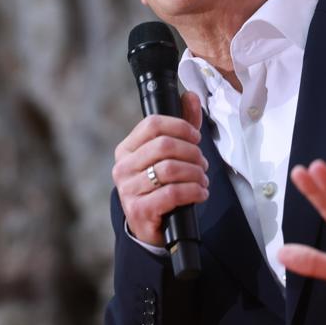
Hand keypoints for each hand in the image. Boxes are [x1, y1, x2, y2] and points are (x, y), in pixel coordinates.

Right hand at [112, 91, 209, 246]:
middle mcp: (122, 167)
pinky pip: (173, 193)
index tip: (195, 138)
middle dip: (193, 153)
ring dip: (196, 174)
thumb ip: (180, 127)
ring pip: (171, 169)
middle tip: (203, 164)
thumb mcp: (166, 157)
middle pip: (165, 145)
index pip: (153, 124)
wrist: (149, 229)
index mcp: (126, 149)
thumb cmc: (159, 188)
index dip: (180, 127)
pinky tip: (200, 193)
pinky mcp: (140, 210)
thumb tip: (190, 95)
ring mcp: (128, 189)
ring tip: (202, 180)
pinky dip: (194, 191)